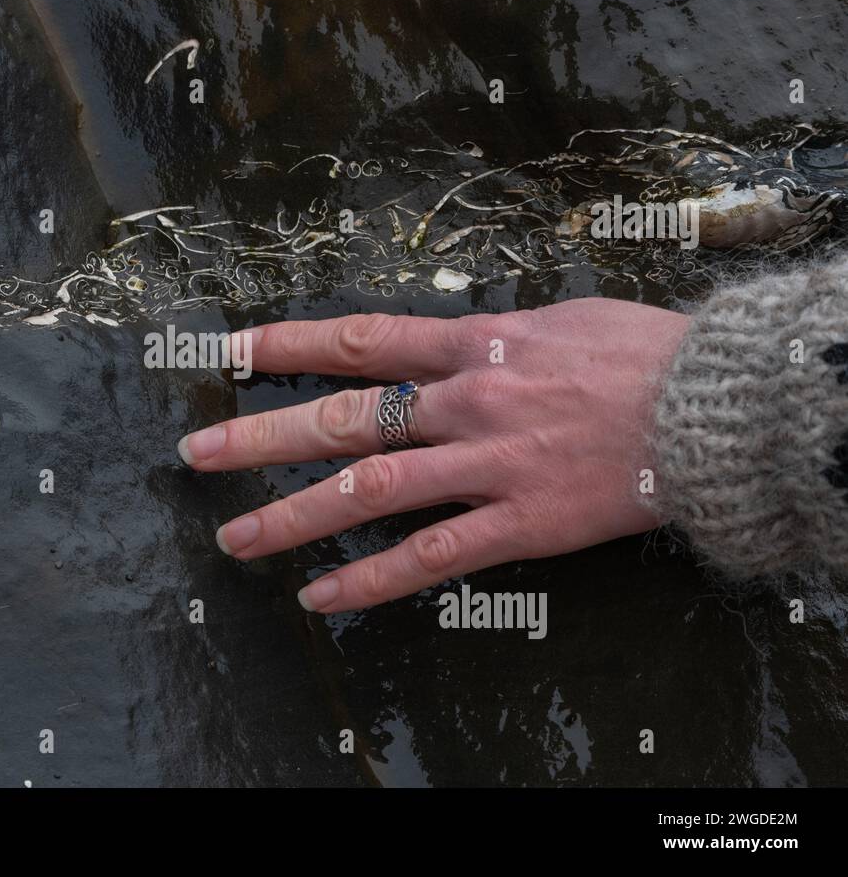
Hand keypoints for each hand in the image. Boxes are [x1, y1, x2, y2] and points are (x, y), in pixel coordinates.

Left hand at [178, 300, 690, 612]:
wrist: (718, 408)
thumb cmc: (644, 354)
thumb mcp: (558, 318)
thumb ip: (491, 335)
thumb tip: (450, 341)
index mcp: (473, 345)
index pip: (359, 339)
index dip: (289, 344)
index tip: (232, 352)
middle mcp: (465, 403)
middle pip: (342, 420)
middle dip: (261, 436)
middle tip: (198, 453)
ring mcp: (487, 465)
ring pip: (368, 494)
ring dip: (293, 518)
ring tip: (234, 538)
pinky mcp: (519, 524)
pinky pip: (429, 558)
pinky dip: (371, 579)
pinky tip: (322, 597)